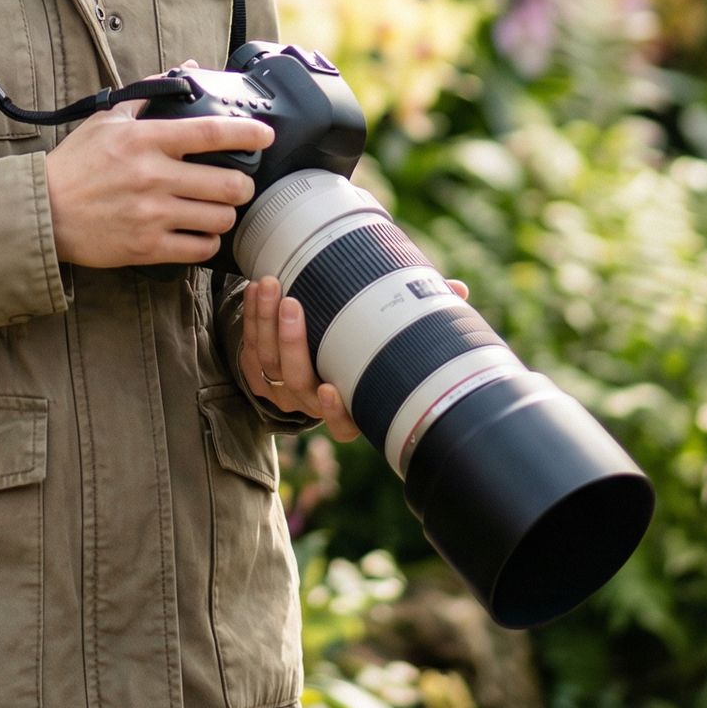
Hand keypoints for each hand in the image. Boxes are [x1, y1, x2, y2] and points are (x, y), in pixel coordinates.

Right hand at [44, 87, 274, 269]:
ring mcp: (152, 214)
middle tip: (239, 184)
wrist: (43, 212)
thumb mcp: (107, 121)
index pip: (210, 131)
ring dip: (226, 215)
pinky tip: (200, 233)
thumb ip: (149, 95)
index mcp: (146, 140)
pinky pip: (199, 249)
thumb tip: (187, 68)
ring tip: (217, 209)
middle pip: (228, 184)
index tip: (266, 135)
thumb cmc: (75, 164)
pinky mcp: (147, 247)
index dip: (247, 132)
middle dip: (242, 185)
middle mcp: (153, 176)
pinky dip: (207, 242)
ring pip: (220, 218)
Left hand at [239, 274, 469, 438]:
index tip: (330, 389)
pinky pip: (248, 345)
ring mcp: (283, 387)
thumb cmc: (360, 336)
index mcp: (348, 402)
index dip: (334, 411)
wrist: (308, 344)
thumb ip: (419, 313)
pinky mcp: (257, 369)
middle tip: (293, 303)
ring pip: (268, 362)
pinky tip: (256, 289)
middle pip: (297, 379)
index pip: (343, 422)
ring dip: (265, 321)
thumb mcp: (390, 328)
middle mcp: (313, 401)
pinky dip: (251, 315)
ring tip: (271, 285)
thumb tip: (458, 291)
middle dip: (291, 341)